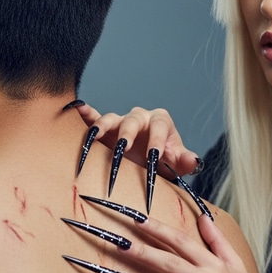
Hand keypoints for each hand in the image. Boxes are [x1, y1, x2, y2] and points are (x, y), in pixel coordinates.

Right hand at [74, 103, 202, 178]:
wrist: (151, 162)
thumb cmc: (165, 160)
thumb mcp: (177, 162)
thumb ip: (185, 161)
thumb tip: (194, 161)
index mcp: (160, 122)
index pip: (160, 127)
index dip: (158, 140)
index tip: (155, 156)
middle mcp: (140, 118)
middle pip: (133, 121)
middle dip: (128, 134)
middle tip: (124, 148)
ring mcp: (121, 122)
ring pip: (111, 119)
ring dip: (102, 126)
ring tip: (95, 135)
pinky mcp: (106, 129)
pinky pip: (94, 118)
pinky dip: (86, 114)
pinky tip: (77, 110)